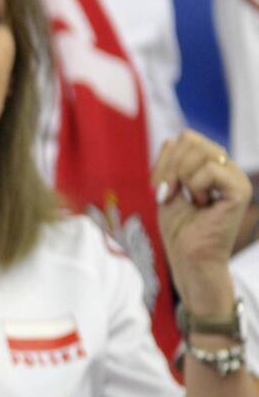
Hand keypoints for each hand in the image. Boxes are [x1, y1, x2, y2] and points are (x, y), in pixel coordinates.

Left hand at [153, 132, 249, 310]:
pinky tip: (201, 204)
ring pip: (200, 150)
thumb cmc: (180, 229)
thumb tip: (174, 138)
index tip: (158, 186)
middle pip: (191, 139)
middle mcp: (226, 168)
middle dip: (168, 165)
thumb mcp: (168, 188)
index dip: (164, 158)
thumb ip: (172, 162)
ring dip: (180, 176)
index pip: (185, 138)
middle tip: (167, 192)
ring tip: (187, 199)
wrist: (189, 258)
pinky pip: (210, 169)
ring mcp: (236, 178)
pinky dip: (195, 186)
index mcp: (211, 166)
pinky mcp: (240, 190)